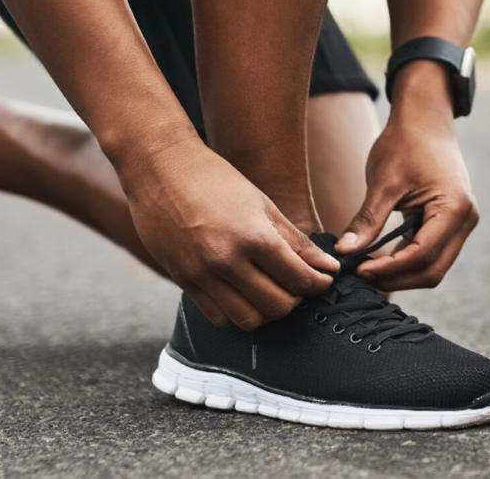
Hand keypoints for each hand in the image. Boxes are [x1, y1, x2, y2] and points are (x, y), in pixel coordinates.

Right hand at [119, 137, 339, 328]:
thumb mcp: (263, 205)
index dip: (318, 284)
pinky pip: (218, 316)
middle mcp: (227, 260)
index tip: (323, 280)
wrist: (161, 168)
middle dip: (297, 300)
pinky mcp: (183, 281)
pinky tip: (244, 294)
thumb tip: (328, 267)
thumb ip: (296, 241)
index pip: (299, 279)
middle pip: (276, 306)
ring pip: (248, 320)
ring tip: (272, 292)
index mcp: (253, 237)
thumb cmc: (216, 179)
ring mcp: (201, 274)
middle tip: (299, 286)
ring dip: (267, 313)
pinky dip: (237, 313)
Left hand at [337, 64, 478, 289]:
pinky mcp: (453, 222)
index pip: (422, 254)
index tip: (358, 270)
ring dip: (402, 273)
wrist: (425, 119)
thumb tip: (344, 253)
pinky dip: (407, 261)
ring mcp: (462, 223)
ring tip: (367, 268)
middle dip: (396, 279)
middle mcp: (466, 220)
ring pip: (434, 266)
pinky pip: (432, 253)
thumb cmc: (405, 142)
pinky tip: (380, 258)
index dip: (389, 268)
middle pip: (433, 270)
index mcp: (454, 208)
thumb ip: (368, 220)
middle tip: (360, 275)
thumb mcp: (384, 181)